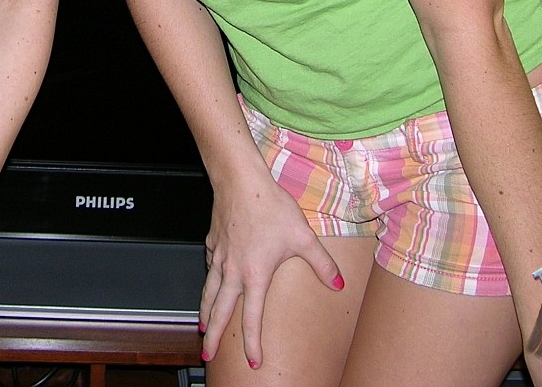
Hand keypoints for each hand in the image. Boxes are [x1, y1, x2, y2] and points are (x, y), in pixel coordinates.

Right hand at [200, 169, 341, 367]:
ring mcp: (219, 256)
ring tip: (203, 328)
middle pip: (219, 311)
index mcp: (254, 275)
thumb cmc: (270, 206)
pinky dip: (208, 280)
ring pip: (208, 292)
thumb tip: (339, 284)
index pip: (252, 319)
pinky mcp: (213, 241)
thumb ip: (322, 263)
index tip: (254, 361)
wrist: (241, 181)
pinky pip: (209, 266)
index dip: (253, 344)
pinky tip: (211, 281)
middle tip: (207, 355)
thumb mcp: (303, 237)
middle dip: (213, 337)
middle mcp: (233, 270)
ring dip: (205, 313)